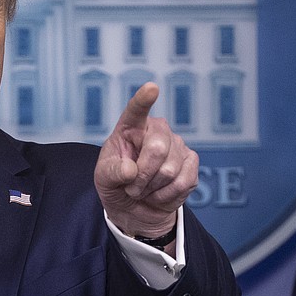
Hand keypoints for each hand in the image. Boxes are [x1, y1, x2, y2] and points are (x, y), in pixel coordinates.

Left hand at [94, 82, 198, 238]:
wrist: (135, 207)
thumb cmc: (116, 184)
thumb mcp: (103, 178)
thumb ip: (112, 172)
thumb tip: (130, 170)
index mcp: (130, 127)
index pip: (136, 111)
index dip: (144, 100)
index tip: (151, 88)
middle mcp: (156, 130)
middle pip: (157, 148)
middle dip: (143, 175)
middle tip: (132, 187)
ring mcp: (177, 145)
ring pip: (170, 170)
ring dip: (152, 188)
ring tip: (143, 190)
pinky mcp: (191, 163)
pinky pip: (183, 182)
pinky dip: (166, 195)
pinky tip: (158, 194)